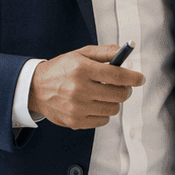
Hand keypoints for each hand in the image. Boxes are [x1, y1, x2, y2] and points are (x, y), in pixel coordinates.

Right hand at [28, 45, 144, 130]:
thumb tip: (125, 52)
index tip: (139, 78)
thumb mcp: (80, 54)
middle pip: (119, 94)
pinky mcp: (75, 121)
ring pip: (113, 109)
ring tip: (105, 95)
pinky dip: (103, 113)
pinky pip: (103, 120)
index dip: (133, 77)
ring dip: (114, 102)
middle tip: (123, 87)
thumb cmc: (61, 69)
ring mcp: (77, 107)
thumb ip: (104, 52)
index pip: (118, 75)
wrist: (35, 89)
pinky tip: (94, 104)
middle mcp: (79, 89)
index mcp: (82, 69)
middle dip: (126, 90)